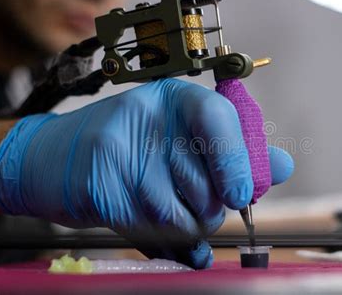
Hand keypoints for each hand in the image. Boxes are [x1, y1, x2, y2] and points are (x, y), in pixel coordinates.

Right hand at [0, 78, 293, 268]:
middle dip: (212, 207)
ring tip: (182, 217)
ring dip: (192, 228)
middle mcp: (147, 116)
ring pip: (180, 213)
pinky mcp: (101, 187)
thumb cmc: (135, 147)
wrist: (59, 158)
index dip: (235, 160)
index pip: (216, 117)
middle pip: (203, 181)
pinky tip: (173, 239)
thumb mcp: (183, 137)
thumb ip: (236, 151)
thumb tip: (283, 165)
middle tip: (204, 206)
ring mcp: (119, 149)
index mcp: (175, 97)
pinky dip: (172, 244)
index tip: (243, 194)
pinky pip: (153, 231)